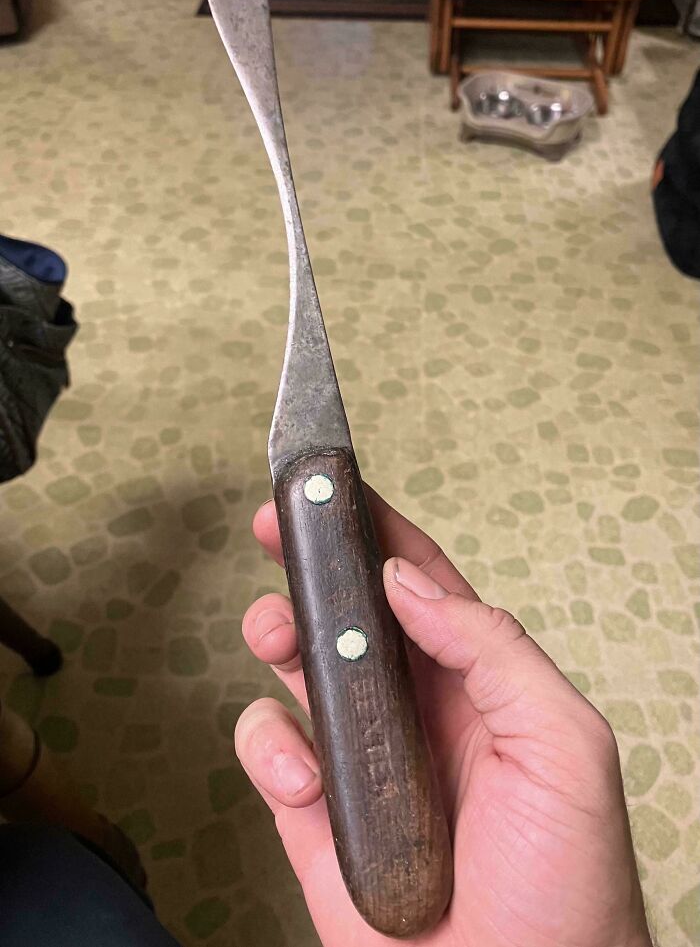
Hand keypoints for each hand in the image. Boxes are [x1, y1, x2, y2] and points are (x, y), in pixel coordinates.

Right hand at [236, 487, 650, 946]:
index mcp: (475, 683)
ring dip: (278, 637)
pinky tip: (307, 778)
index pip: (418, 582)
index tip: (337, 484)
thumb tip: (411, 584)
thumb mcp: (563, 746)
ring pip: (298, 672)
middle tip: (281, 527)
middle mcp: (412, 711)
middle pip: (347, 615)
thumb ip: (494, 650)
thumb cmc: (567, 889)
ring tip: (278, 636)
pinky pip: (271, 756)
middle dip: (310, 566)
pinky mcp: (317, 818)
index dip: (376, 527)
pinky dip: (271, 752)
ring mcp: (362, 760)